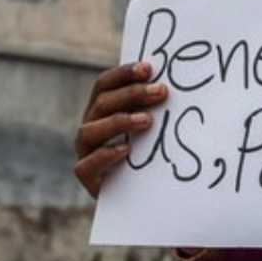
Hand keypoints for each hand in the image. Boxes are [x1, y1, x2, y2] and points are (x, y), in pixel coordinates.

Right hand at [74, 61, 167, 198]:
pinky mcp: (87, 176)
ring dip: (118, 122)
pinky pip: (86, 165)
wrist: (140, 193)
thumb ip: (156, 105)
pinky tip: (126, 150)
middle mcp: (90, 126)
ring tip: (147, 121)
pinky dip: (105, 155)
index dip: (124, 73)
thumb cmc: (149, 150)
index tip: (149, 68)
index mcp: (102, 108)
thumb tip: (176, 84)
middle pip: (102, 102)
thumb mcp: (152, 125)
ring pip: (89, 131)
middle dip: (131, 93)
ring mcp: (85, 151)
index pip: (105, 84)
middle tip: (161, 91)